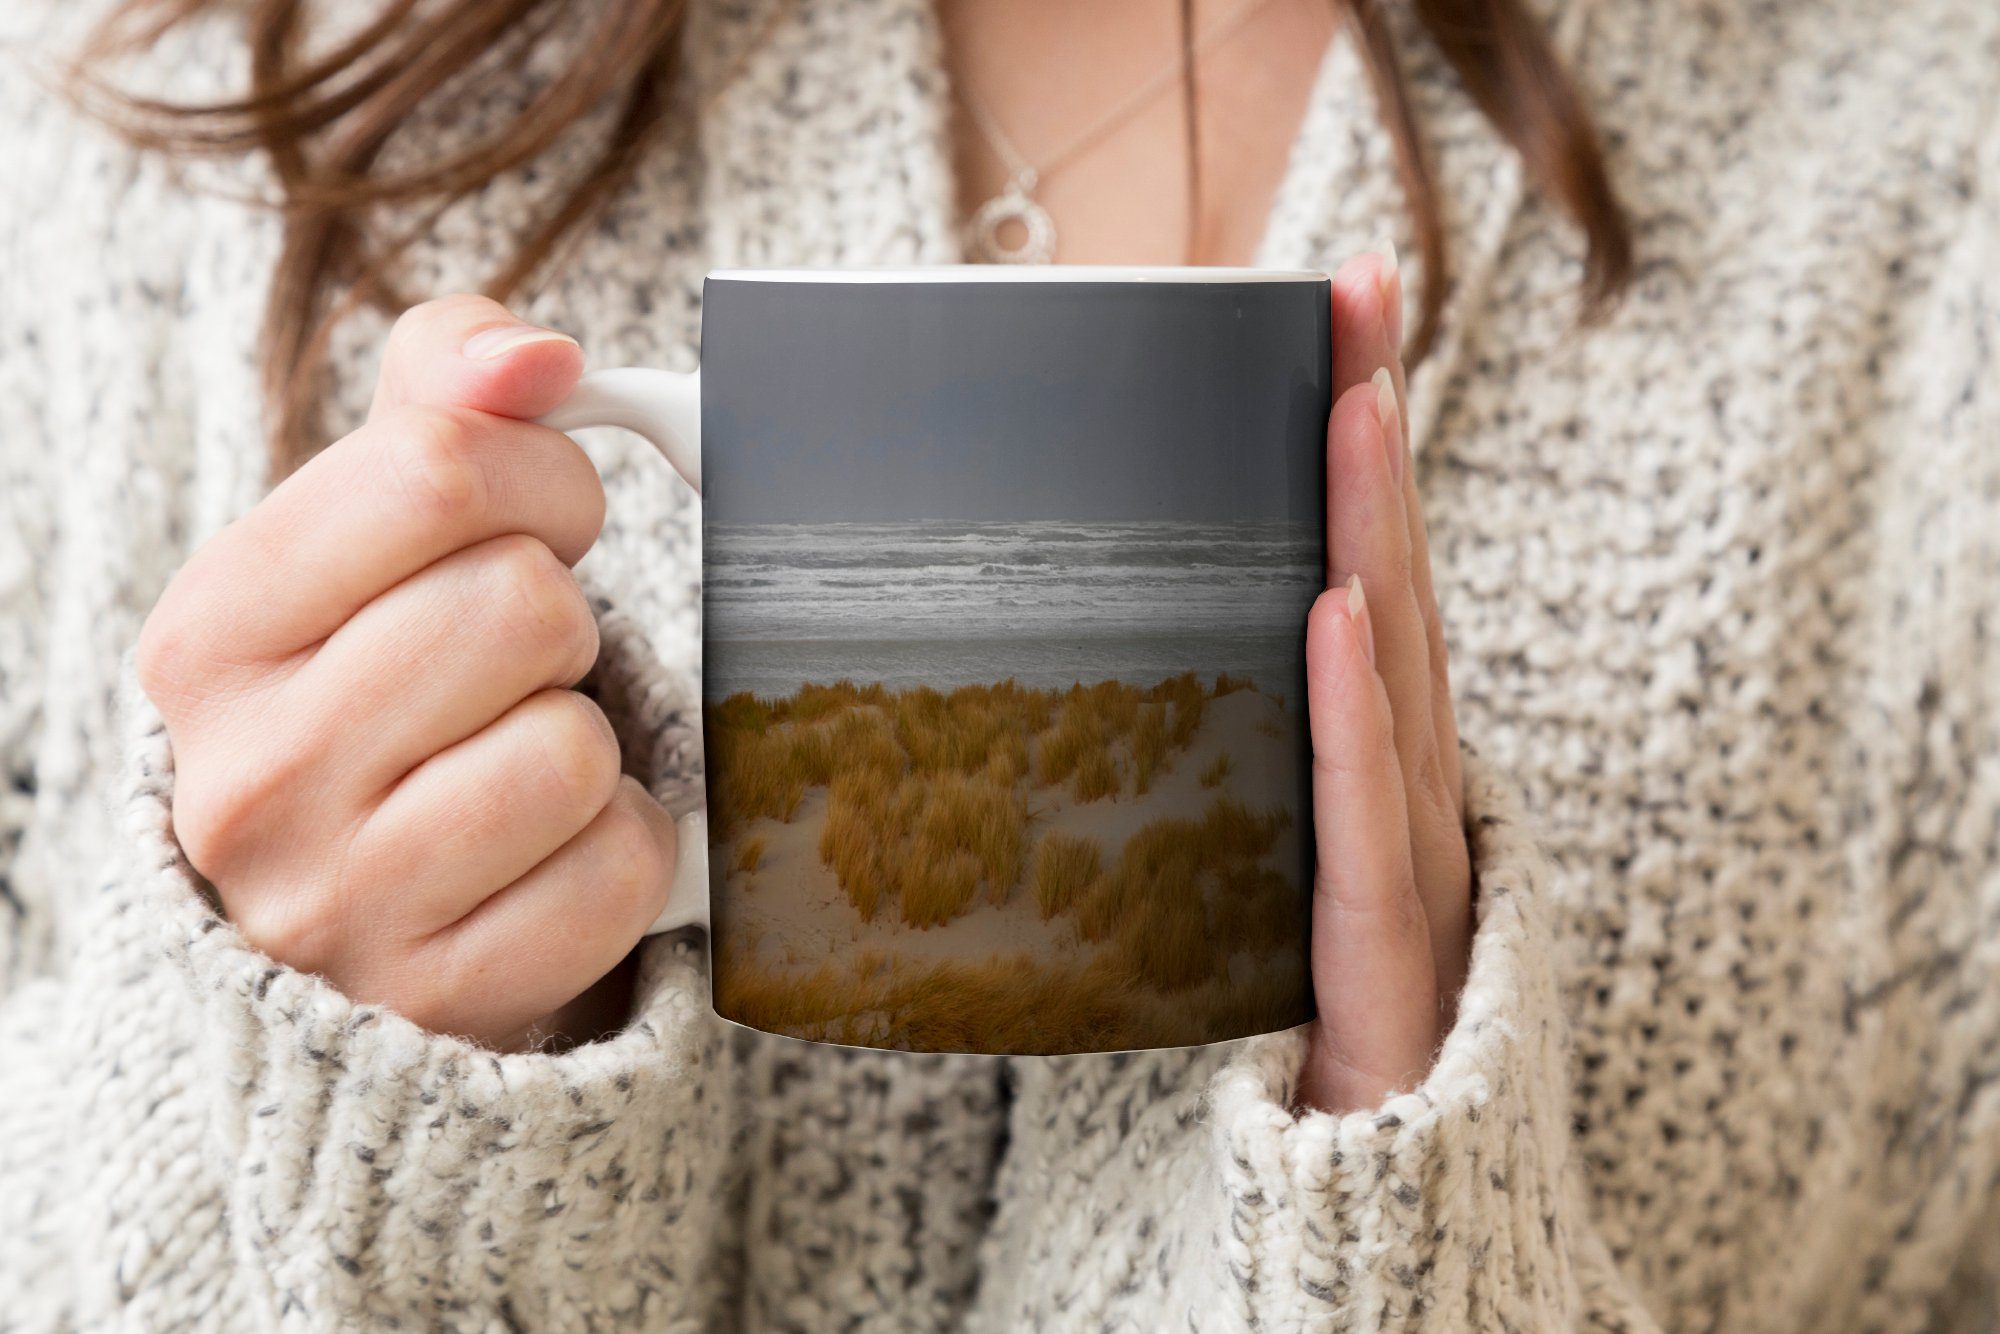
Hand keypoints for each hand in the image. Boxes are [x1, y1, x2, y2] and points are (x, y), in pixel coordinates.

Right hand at [137, 296, 675, 1051]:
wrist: (359, 902)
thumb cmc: (388, 680)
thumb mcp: (374, 524)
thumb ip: (448, 391)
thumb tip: (540, 357)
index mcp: (213, 631)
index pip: (435, 472)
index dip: (541, 478)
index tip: (543, 522)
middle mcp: (250, 776)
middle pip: (523, 605)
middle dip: (559, 618)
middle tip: (519, 662)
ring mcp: (341, 902)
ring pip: (572, 747)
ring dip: (585, 737)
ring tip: (516, 753)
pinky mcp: (445, 989)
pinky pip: (616, 867)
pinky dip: (618, 843)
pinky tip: (549, 846)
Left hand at [1296, 251, 1472, 1112]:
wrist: (1367, 1174)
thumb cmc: (1306, 998)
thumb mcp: (1248, 841)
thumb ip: (1223, 741)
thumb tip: (1103, 642)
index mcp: (1370, 744)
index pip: (1365, 563)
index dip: (1360, 436)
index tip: (1341, 306)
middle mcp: (1405, 773)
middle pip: (1390, 577)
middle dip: (1374, 431)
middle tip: (1357, 291)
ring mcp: (1410, 847)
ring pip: (1393, 664)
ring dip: (1370, 530)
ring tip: (1349, 405)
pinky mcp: (1386, 936)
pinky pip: (1364, 810)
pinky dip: (1353, 710)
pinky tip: (1330, 612)